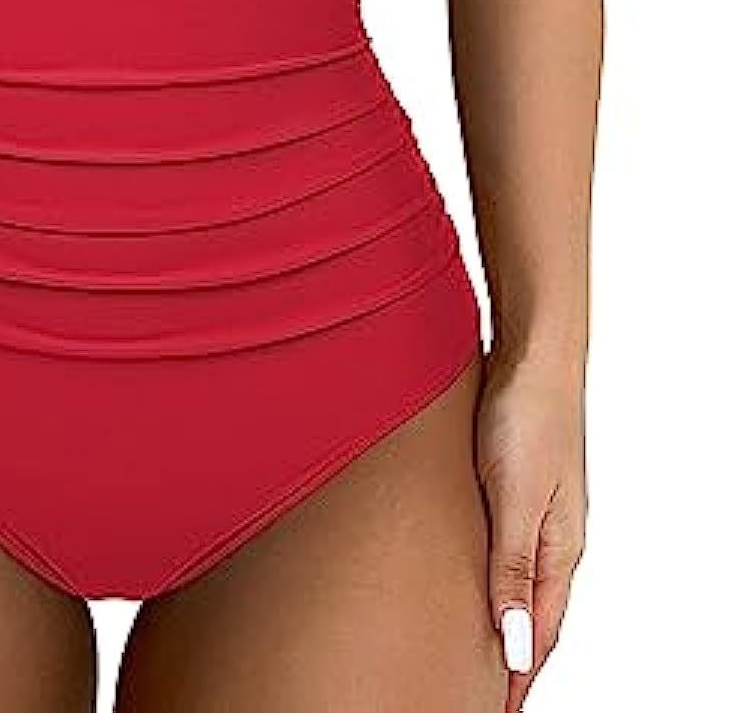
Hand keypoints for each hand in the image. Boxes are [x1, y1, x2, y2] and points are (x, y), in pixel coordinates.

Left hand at [475, 349, 586, 711]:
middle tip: (480, 690)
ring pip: (516, 578)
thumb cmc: (526, 416)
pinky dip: (491, 573)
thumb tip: (514, 644)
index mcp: (560, 548)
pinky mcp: (512, 482)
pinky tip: (469, 572)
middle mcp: (552, 534)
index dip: (519, 673)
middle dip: (511, 655)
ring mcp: (534, 508)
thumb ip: (512, 568)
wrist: (531, 351)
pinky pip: (503, 543)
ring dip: (499, 614)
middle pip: (532, 611)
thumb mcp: (515, 498)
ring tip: (471, 646)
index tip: (498, 707)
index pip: (540, 631)